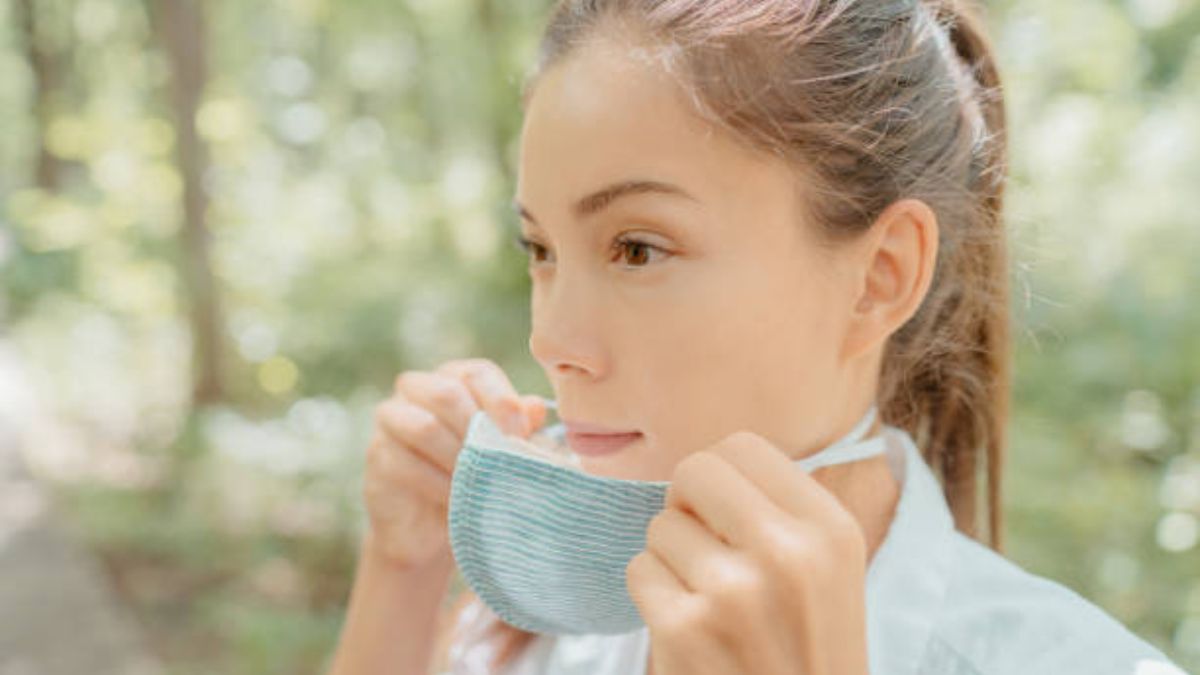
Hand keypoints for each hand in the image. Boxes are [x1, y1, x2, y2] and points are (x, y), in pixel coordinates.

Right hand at [363, 358, 547, 569]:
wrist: (432, 528)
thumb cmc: (475, 477)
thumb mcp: (503, 450)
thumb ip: (520, 427)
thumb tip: (536, 407)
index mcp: (453, 378)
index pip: (476, 372)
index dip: (501, 400)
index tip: (521, 434)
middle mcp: (417, 390)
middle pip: (445, 392)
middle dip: (478, 426)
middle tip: (501, 457)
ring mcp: (391, 420)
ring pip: (424, 427)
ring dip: (458, 457)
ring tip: (481, 480)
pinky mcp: (377, 456)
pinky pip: (406, 463)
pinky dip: (438, 483)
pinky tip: (458, 498)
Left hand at [626, 431, 870, 674]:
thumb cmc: (802, 647)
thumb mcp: (826, 570)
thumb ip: (779, 508)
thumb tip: (709, 459)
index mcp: (831, 531)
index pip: (743, 446)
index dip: (723, 481)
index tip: (730, 518)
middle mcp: (789, 553)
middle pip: (694, 471)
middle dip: (689, 508)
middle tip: (708, 552)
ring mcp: (733, 592)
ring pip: (661, 525)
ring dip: (673, 561)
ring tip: (710, 604)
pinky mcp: (685, 629)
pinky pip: (639, 570)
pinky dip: (654, 599)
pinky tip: (689, 632)